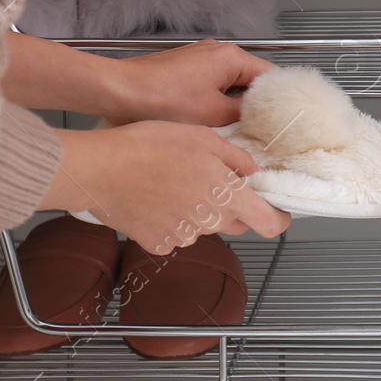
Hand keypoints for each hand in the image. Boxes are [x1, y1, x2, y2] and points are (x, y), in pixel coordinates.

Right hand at [43, 121, 290, 252]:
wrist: (101, 170)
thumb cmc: (151, 146)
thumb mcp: (203, 137)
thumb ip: (236, 158)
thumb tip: (251, 171)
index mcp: (227, 196)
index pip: (269, 224)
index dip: (279, 218)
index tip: (277, 209)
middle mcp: (209, 223)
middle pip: (236, 221)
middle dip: (233, 205)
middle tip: (213, 178)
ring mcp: (182, 237)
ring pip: (204, 226)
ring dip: (199, 209)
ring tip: (175, 180)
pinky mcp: (157, 243)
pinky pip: (176, 233)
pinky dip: (173, 219)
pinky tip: (157, 196)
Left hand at [101, 38, 274, 127]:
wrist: (119, 91)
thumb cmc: (161, 98)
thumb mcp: (213, 114)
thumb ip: (242, 113)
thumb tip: (257, 117)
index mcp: (231, 56)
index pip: (270, 76)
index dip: (278, 99)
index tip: (282, 118)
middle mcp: (218, 51)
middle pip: (250, 79)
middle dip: (253, 103)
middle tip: (259, 128)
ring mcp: (200, 58)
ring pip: (229, 83)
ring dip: (232, 103)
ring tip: (233, 127)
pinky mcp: (185, 68)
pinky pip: (211, 83)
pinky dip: (214, 100)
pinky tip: (210, 120)